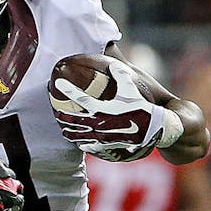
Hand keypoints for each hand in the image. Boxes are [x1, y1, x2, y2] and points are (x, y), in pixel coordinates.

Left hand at [51, 60, 167, 160]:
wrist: (154, 129)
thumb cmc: (141, 107)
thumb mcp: (130, 89)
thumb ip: (120, 75)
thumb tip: (112, 64)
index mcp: (102, 108)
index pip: (79, 98)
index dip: (67, 90)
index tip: (56, 84)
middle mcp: (98, 123)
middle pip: (73, 120)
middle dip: (62, 116)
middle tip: (56, 112)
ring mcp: (100, 136)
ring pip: (77, 136)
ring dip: (68, 132)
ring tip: (63, 129)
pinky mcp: (105, 146)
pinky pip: (89, 146)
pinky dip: (82, 143)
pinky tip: (78, 142)